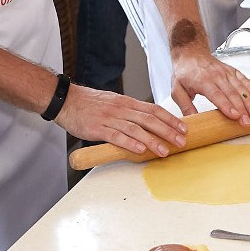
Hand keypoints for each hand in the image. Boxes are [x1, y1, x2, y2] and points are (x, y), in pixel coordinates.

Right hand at [56, 83, 189, 157]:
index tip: (183, 127)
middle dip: (168, 130)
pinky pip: (116, 136)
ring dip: (152, 140)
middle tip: (181, 140)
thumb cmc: (91, 103)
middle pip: (150, 119)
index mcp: (127, 103)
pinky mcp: (98, 128)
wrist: (67, 100)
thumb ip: (130, 112)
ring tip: (165, 150)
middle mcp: (122, 109)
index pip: (154, 109)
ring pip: (136, 129)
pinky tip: (140, 150)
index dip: (170, 119)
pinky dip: (129, 143)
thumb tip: (148, 123)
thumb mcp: (115, 103)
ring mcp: (110, 118)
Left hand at [169, 45, 249, 123]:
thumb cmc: (184, 71)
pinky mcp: (231, 70)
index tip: (235, 116)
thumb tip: (192, 120)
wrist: (190, 52)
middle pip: (232, 93)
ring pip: (240, 87)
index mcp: (202, 80)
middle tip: (247, 122)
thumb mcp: (176, 90)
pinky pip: (243, 79)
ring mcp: (225, 72)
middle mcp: (216, 75)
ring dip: (248, 101)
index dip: (226, 106)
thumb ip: (184, 106)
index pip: (216, 95)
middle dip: (241, 109)